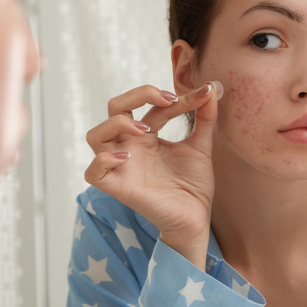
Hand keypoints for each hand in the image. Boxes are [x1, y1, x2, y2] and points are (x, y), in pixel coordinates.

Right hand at [85, 82, 221, 267]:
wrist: (196, 218)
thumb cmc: (193, 185)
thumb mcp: (201, 146)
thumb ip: (205, 118)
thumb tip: (212, 88)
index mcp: (146, 135)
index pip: (152, 106)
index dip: (176, 98)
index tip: (203, 96)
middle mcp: (130, 146)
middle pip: (115, 108)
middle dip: (137, 94)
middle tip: (166, 100)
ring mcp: (122, 166)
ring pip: (95, 136)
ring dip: (116, 124)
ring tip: (144, 129)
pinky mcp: (118, 187)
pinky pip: (93, 173)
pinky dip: (103, 161)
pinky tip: (127, 157)